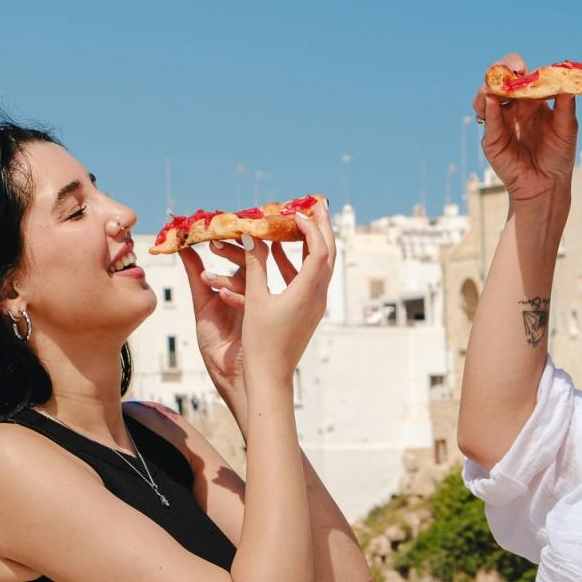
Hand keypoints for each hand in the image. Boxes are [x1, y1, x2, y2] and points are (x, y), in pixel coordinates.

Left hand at [180, 241, 250, 393]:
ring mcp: (261, 303)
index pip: (238, 256)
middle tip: (213, 242)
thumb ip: (195, 274)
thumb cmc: (218, 346)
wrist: (230, 378)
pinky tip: (218, 296)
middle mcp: (254, 292)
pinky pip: (252, 298)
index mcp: (240, 288)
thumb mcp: (202, 305)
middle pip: (249, 261)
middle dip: (231, 250)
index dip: (226, 243)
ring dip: (230, 273)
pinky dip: (235, 295)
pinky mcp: (263, 316)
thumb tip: (183, 245)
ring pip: (251, 277)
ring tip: (207, 276)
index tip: (210, 231)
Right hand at [233, 202, 337, 382]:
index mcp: (308, 293)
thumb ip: (255, 266)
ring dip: (312, 241)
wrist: (270, 377)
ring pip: (320, 264)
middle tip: (316, 204)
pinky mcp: (308, 309)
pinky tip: (280, 250)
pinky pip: (308, 277)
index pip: (318, 251)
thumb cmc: (261, 343)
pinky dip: (298, 260)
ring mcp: (315, 303)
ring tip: (300, 220)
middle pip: (328, 253)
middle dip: (323, 227)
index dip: (310, 228)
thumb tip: (253, 237)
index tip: (296, 212)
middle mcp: (318, 296)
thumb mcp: (255, 300)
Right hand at [473, 52, 577, 209]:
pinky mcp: (491, 138)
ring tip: (496, 86)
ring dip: (489, 87)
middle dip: (500, 70)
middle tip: (510, 71)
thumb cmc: (558, 155)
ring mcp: (499, 121)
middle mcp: (512, 106)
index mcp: (530, 99)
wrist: (548, 184)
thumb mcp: (567, 127)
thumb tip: (567, 80)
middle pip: (498, 80)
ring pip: (485, 96)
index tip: (523, 68)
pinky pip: (487, 120)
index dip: (517, 66)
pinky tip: (492, 102)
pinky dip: (488, 109)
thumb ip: (566, 104)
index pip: (519, 75)